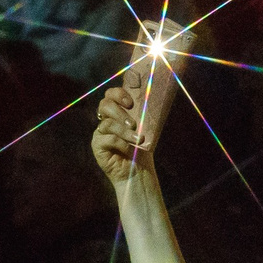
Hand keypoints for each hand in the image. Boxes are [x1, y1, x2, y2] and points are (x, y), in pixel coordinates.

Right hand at [91, 43, 180, 188]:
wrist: (138, 170)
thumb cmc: (143, 147)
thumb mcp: (148, 126)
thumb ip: (148, 111)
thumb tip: (164, 91)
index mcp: (117, 110)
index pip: (111, 94)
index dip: (118, 94)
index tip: (130, 102)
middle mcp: (106, 118)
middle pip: (104, 105)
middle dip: (119, 112)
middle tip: (134, 123)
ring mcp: (100, 131)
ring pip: (107, 123)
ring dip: (124, 131)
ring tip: (138, 138)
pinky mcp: (97, 145)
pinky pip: (106, 138)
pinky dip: (120, 142)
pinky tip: (128, 148)